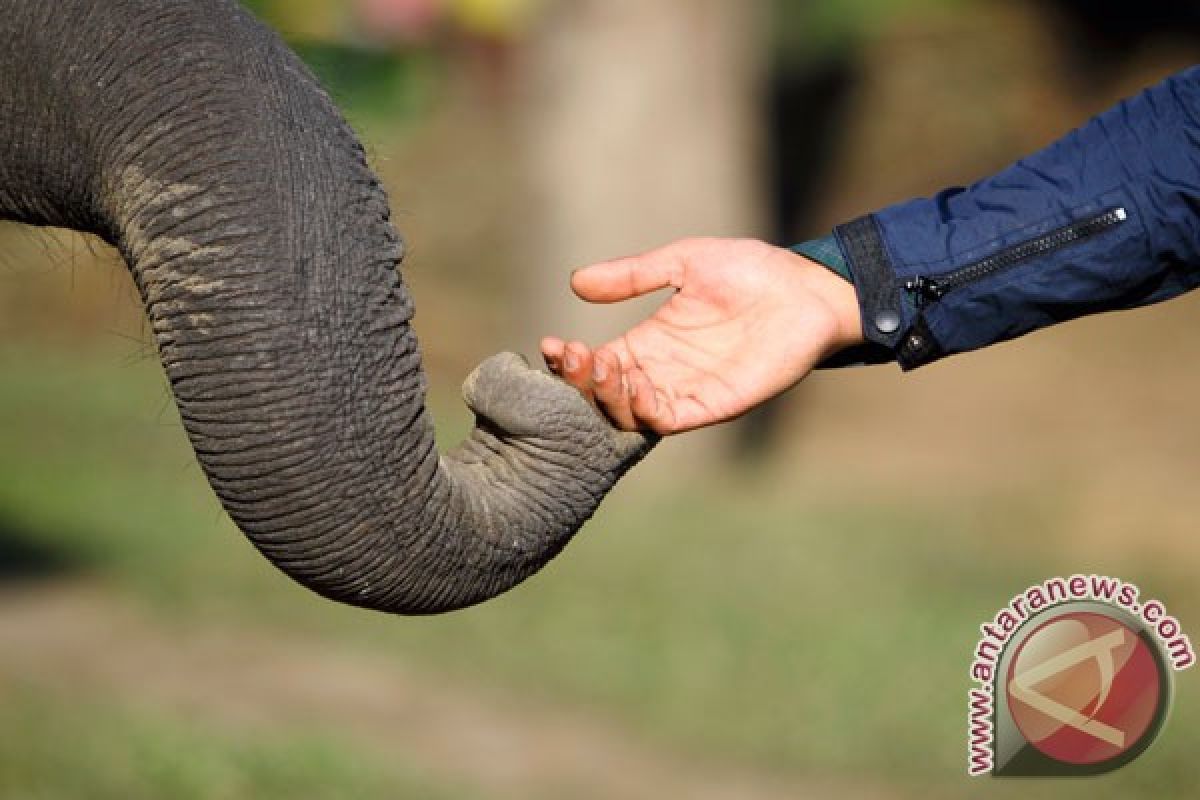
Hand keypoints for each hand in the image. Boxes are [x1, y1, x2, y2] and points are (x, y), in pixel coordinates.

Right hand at [541, 237, 862, 433]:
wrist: (806, 288)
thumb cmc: (750, 271)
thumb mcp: (682, 262)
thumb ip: (632, 276)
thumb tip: (575, 282)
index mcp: (649, 342)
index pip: (595, 363)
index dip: (568, 361)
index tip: (550, 343)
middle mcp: (661, 372)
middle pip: (604, 394)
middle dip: (580, 381)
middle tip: (572, 356)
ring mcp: (686, 391)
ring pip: (628, 413)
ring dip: (607, 396)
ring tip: (600, 367)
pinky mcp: (714, 405)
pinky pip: (668, 421)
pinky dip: (646, 410)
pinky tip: (638, 384)